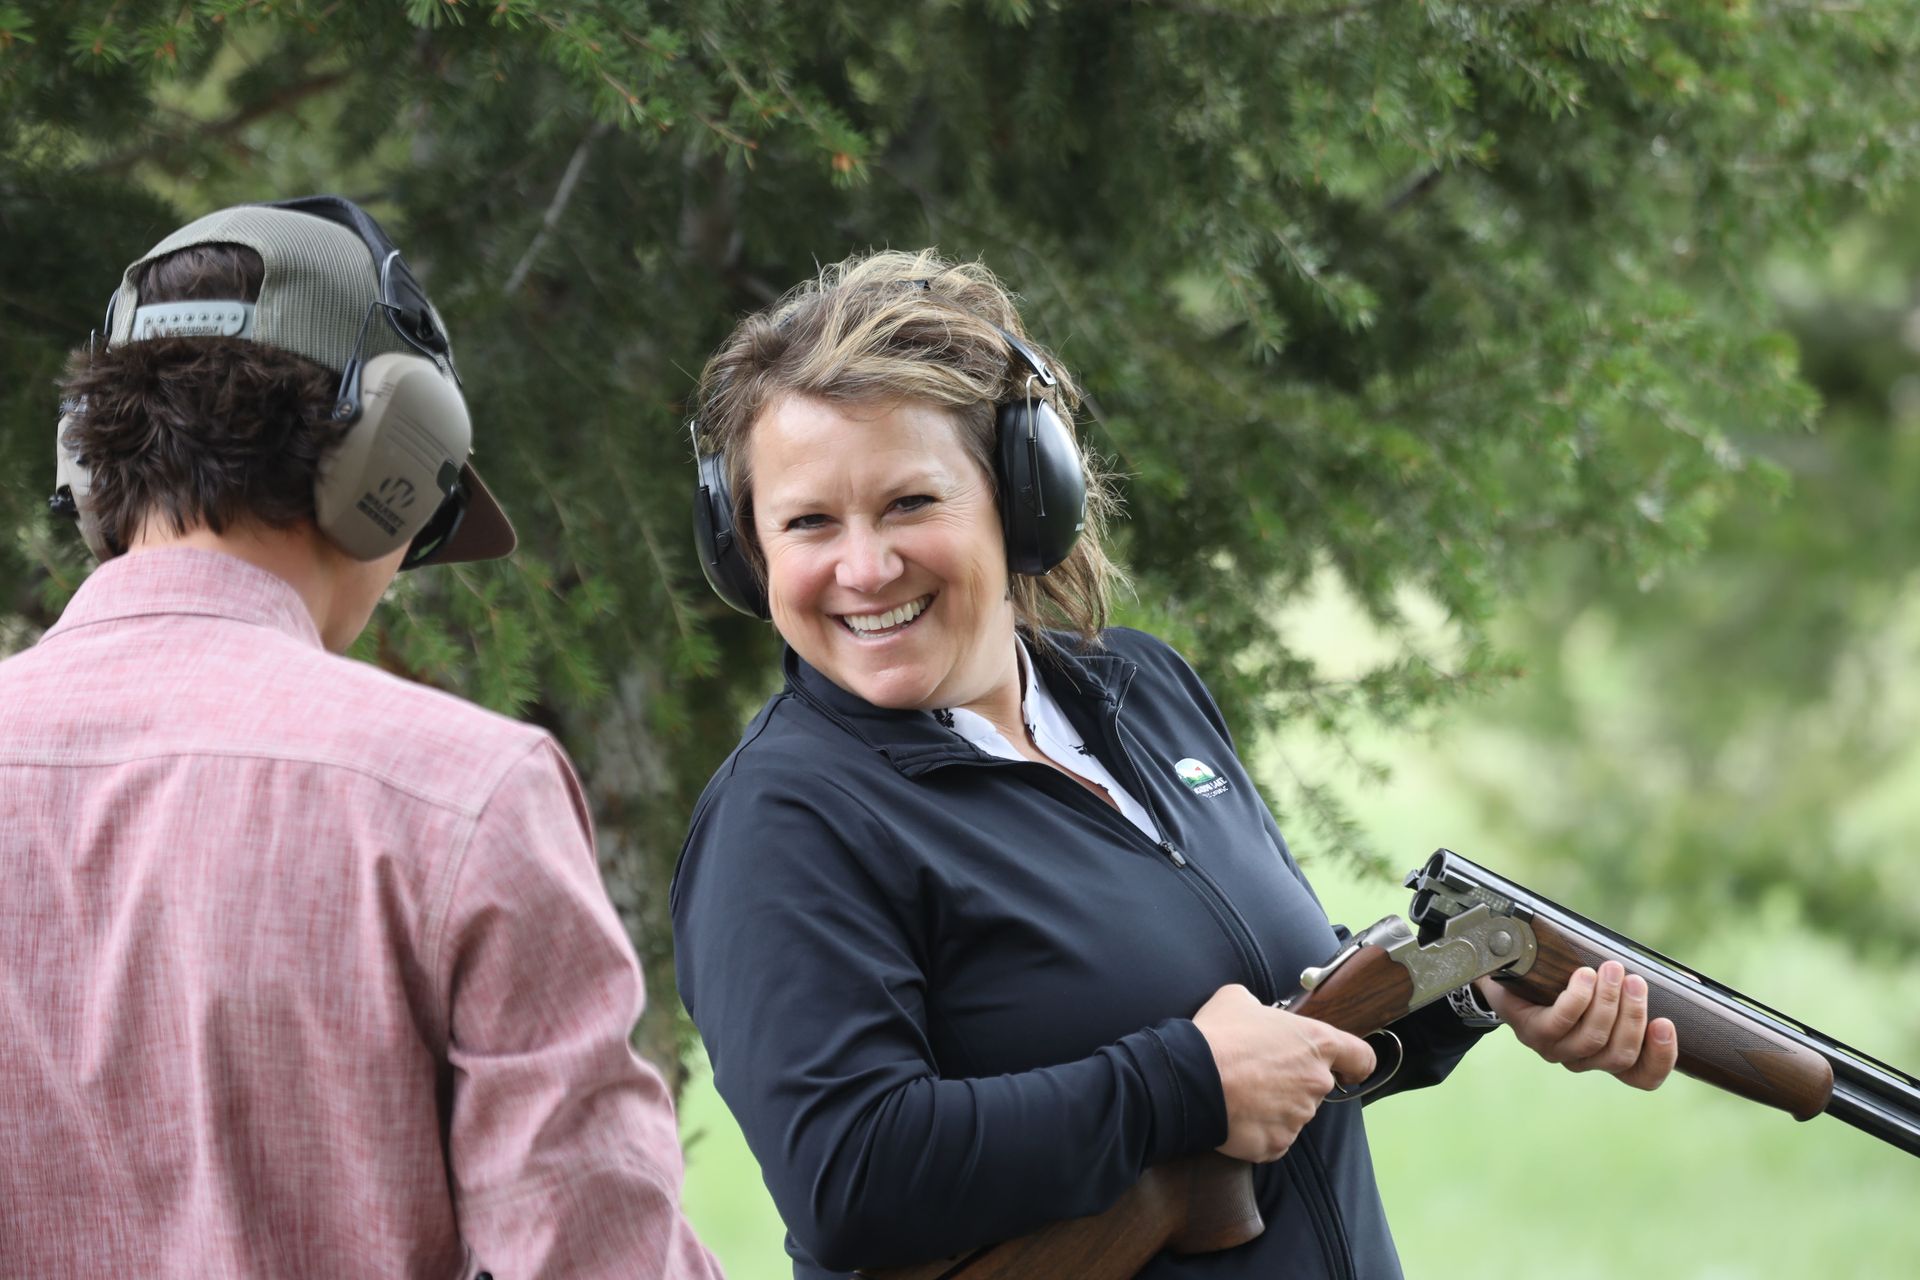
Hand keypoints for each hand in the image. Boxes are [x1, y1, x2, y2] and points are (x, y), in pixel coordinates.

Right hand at [1192, 983, 1375, 1162]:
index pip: (1362, 1058)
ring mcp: (1299, 1117)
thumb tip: (1257, 1013)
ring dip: (1275, 1106)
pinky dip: (1259, 1129)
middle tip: (1260, 1074)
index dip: (1355, 1064)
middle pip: (1317, 1085)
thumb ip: (1261, 1007)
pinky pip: (1274, 1137)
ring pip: (1293, 1112)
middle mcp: (1316, 1082)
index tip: (1347, 1069)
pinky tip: (1236, 1115)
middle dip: (1293, 1082)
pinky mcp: (1278, 1144)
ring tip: (1241, 1094)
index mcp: (1317, 1043)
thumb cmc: (1218, 1035)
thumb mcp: (1238, 999)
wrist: (1191, 1079)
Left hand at [1475, 961, 1677, 1090]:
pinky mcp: (1532, 1032)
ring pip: (1593, 1038)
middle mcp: (1583, 1059)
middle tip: (1636, 981)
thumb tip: (1692, 982)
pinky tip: (1584, 976)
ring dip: (1608, 1003)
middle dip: (1634, 1016)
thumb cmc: (1565, 982)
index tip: (1667, 1024)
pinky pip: (1560, 1021)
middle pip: (1620, 1053)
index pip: (1642, 1077)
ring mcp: (1556, 1049)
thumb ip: (1640, 989)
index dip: (1660, 1058)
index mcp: (1607, 1056)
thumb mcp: (1607, 988)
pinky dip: (1578, 998)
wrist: (1509, 975)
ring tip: (1613, 970)